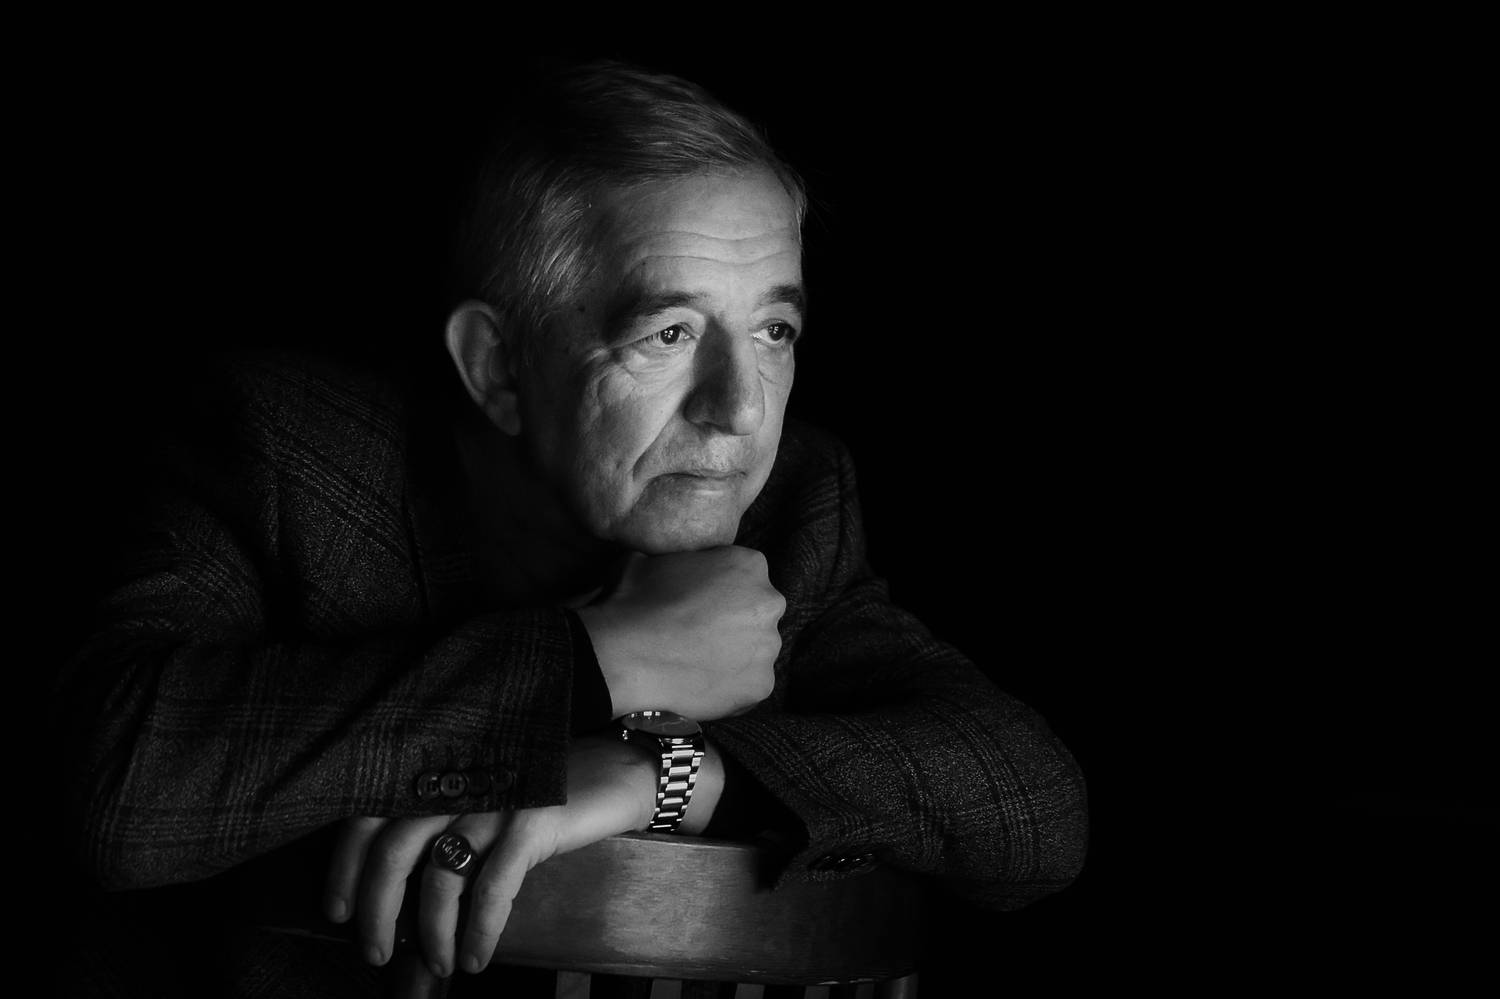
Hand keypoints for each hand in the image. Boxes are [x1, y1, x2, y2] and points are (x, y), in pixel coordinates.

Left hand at [323, 737, 722, 992]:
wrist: (622, 769)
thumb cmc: (549, 788)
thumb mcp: (487, 793)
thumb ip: (443, 818)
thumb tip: (396, 888)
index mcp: (439, 767)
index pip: (370, 813)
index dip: (346, 865)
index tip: (337, 910)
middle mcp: (459, 776)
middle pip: (394, 847)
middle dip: (377, 909)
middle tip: (373, 952)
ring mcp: (496, 796)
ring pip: (441, 873)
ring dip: (432, 929)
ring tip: (438, 962)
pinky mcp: (533, 818)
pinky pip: (494, 885)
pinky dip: (479, 927)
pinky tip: (475, 955)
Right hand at [577, 546, 783, 719]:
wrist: (625, 655)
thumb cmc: (634, 601)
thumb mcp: (653, 558)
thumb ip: (683, 562)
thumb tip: (675, 569)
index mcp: (749, 565)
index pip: (744, 576)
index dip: (721, 590)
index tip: (700, 604)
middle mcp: (769, 602)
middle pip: (758, 613)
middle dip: (736, 622)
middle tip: (701, 635)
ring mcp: (768, 647)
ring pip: (756, 650)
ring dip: (735, 655)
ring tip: (698, 663)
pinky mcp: (761, 685)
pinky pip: (750, 685)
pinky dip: (730, 686)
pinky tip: (701, 684)